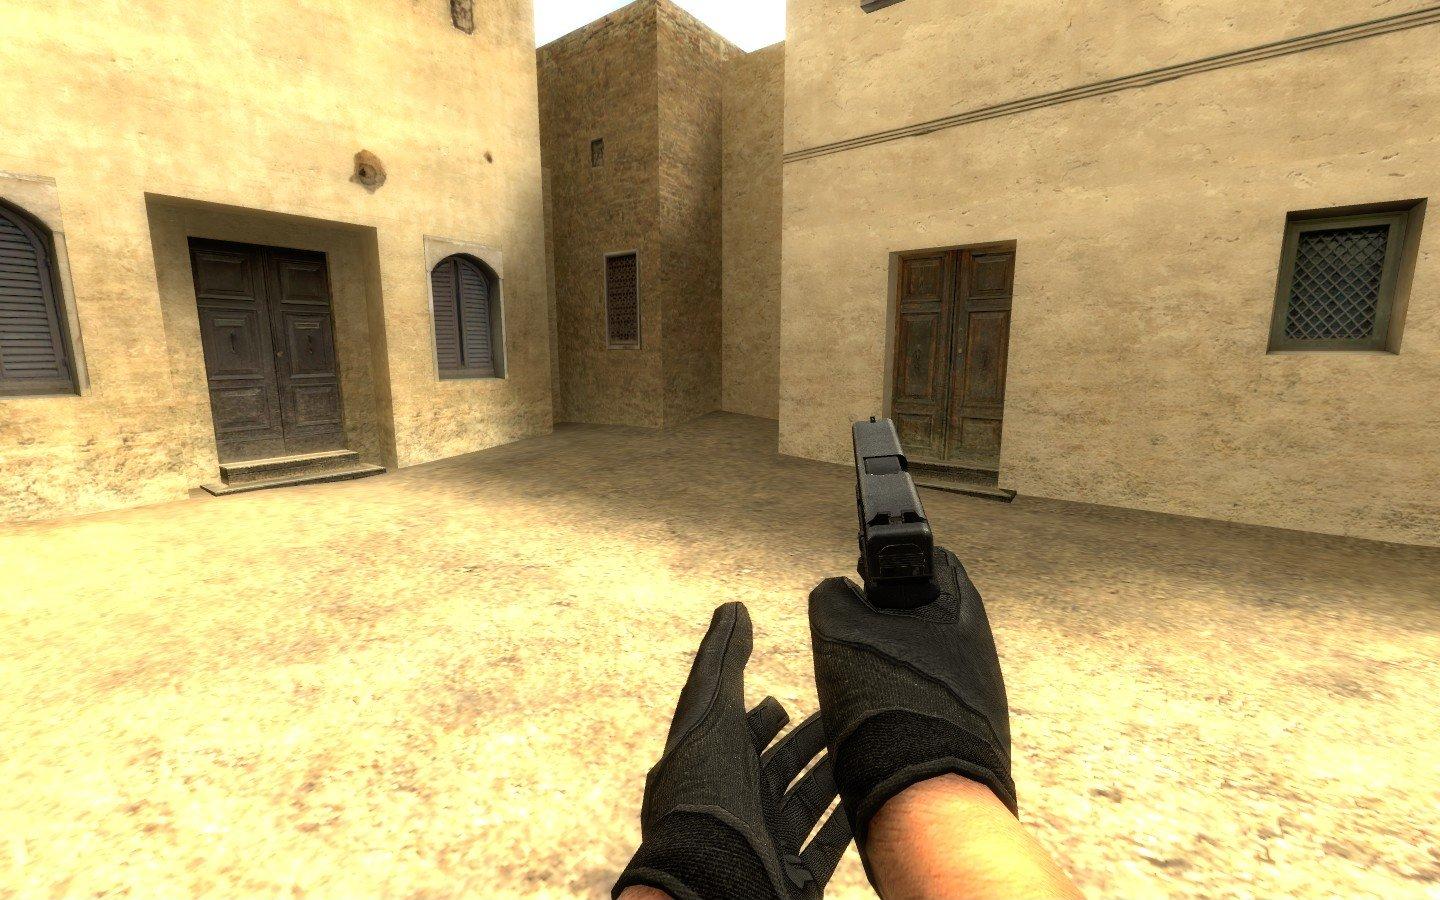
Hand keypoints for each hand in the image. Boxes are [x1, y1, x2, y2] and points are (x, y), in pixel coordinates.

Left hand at [613, 602, 852, 899]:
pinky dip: (848, 821)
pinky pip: (827, 844)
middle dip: (811, 740)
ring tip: (870, 747)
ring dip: (835, 775)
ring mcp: (764, 842)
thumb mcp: (711, 713)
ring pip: (807, 801)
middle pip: (780, 765)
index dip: (765, 714)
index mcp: (710, 768)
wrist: (713, 881)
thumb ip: (724, 662)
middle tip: (849, 716)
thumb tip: (734, 607)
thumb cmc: (705, 794)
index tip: (793, 696)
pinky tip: (873, 798)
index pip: (740, 733)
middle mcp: (735, 806)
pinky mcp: (791, 876)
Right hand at [808, 547, 1014, 873]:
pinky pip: (928, 701)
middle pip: (928, 614)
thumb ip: (833, 598)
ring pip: (926, 661)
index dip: (894, 563)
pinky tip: (878, 719)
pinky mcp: (969, 735)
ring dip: (895, 665)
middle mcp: (980, 650)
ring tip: (860, 683)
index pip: (935, 561)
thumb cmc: (887, 706)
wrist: (924, 799)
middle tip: (853, 633)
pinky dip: (903, 702)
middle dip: (890, 619)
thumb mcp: (839, 633)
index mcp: (962, 612)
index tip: (864, 575)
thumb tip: (836, 590)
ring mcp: (979, 696)